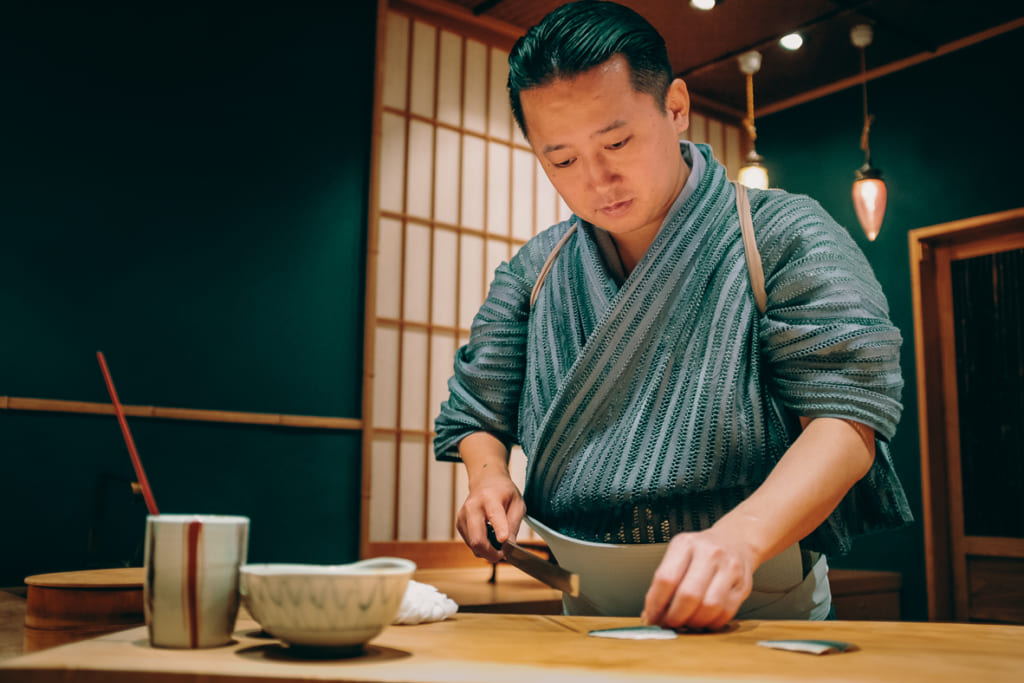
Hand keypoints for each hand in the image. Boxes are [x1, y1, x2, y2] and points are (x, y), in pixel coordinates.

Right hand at [456, 466, 525, 562]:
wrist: (485, 481)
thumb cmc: (503, 492)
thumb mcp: (518, 503)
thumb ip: (514, 524)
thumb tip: (509, 545)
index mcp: (490, 498)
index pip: (494, 516)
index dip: (499, 530)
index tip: (504, 539)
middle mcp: (472, 507)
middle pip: (477, 539)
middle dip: (491, 554)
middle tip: (503, 554)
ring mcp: (463, 516)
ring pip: (473, 545)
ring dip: (487, 551)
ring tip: (498, 542)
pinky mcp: (459, 524)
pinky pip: (471, 544)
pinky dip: (482, 546)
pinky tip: (489, 536)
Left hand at [640, 527, 755, 630]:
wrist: (734, 540)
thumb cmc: (701, 551)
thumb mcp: (678, 554)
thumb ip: (663, 582)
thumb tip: (650, 615)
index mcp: (686, 544)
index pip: (666, 579)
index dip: (656, 604)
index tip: (651, 617)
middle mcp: (710, 553)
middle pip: (688, 596)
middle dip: (674, 617)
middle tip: (668, 624)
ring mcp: (729, 568)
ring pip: (709, 607)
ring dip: (693, 622)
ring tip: (686, 622)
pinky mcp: (743, 585)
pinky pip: (725, 613)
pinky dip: (710, 623)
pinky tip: (702, 620)